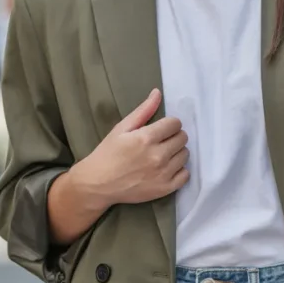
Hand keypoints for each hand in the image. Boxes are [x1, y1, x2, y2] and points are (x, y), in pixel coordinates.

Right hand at [75, 88, 189, 209]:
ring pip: (185, 155)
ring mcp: (163, 174)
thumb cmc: (107, 154)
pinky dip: (179, 170)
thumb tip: (158, 93)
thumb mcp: (121, 128)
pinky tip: (167, 168)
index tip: (161, 129)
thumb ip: (143, 111)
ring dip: (176, 152)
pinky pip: (185, 175)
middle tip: (161, 141)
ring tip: (162, 155)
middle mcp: (158, 156)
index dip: (169, 124)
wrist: (98, 184)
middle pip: (183, 138)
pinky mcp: (165, 189)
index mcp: (146, 138)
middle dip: (173, 136)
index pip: (175, 124)